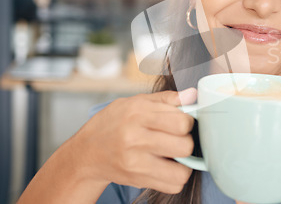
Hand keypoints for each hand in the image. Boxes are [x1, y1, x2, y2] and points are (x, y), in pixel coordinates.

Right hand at [71, 87, 197, 193]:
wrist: (87, 152)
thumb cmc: (114, 123)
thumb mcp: (136, 102)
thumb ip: (166, 99)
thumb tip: (193, 94)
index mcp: (138, 113)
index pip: (182, 122)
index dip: (188, 122)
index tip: (181, 123)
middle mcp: (135, 138)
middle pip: (184, 146)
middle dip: (187, 141)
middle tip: (178, 139)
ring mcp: (135, 162)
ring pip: (181, 170)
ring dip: (185, 163)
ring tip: (175, 154)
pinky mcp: (137, 180)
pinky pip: (173, 185)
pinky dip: (176, 177)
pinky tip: (168, 166)